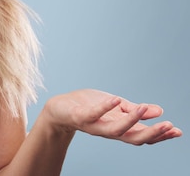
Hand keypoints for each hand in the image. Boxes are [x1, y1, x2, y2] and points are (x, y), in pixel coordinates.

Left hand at [43, 89, 182, 144]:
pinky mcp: (80, 117)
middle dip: (153, 134)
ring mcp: (94, 125)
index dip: (160, 135)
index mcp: (119, 128)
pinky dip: (104, 108)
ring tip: (144, 108)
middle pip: (134, 138)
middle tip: (169, 126)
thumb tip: (159, 110)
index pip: (143, 135)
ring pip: (116, 130)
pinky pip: (93, 114)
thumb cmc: (88, 106)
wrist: (59, 109)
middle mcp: (109, 130)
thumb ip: (134, 110)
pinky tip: (115, 99)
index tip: (178, 131)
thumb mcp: (115, 106)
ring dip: (131, 121)